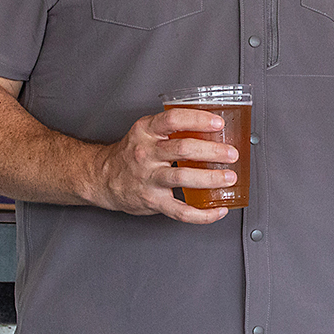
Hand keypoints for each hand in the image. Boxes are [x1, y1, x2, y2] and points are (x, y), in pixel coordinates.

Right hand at [78, 106, 238, 223]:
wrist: (102, 178)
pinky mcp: (152, 201)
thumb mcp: (145, 132)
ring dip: (211, 178)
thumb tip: (210, 127)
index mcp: (146, 131)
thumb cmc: (130, 154)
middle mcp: (146, 153)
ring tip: (229, 177)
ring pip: (183, 177)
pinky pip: (180, 211)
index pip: (173, 119)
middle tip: (231, 153)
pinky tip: (217, 210)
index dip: (198, 120)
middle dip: (212, 151)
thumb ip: (172, 128)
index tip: (218, 124)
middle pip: (183, 149)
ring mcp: (148, 178)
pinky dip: (202, 214)